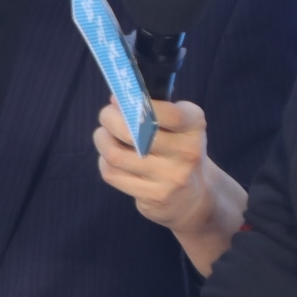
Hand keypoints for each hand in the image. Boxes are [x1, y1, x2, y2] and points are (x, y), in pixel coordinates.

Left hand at [93, 98, 244, 272]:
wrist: (195, 197)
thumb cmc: (179, 151)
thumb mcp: (179, 126)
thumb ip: (153, 109)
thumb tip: (116, 99)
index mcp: (194, 127)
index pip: (167, 112)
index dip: (136, 102)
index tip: (118, 98)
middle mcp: (186, 153)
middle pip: (133, 132)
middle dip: (110, 118)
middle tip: (106, 115)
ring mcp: (170, 178)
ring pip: (116, 154)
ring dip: (102, 139)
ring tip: (103, 134)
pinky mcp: (153, 197)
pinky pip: (113, 174)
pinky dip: (105, 162)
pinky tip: (111, 159)